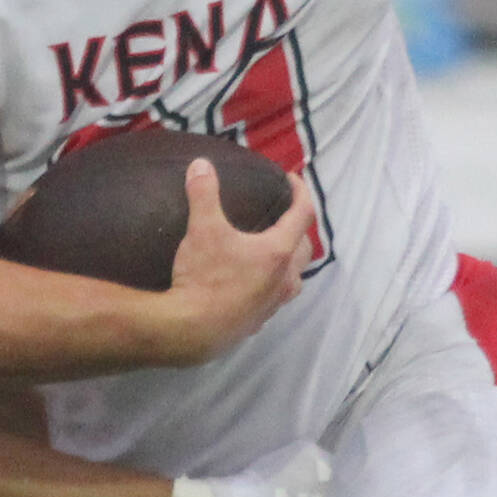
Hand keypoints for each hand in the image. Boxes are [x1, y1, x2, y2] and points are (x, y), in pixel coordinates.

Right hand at [165, 160, 317, 363]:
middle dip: (299, 228)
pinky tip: (252, 284)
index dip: (301, 192)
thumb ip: (204, 194)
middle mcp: (283, 279)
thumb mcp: (202, 229)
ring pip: (294, 279)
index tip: (291, 179)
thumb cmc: (203, 278)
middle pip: (304, 248)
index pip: (303, 214)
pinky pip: (274, 300)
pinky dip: (270, 286)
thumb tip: (200, 164)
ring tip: (273, 252)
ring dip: (290, 262)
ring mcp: (272, 304)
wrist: (191, 332)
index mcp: (278, 252)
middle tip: (283, 215)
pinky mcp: (256, 322)